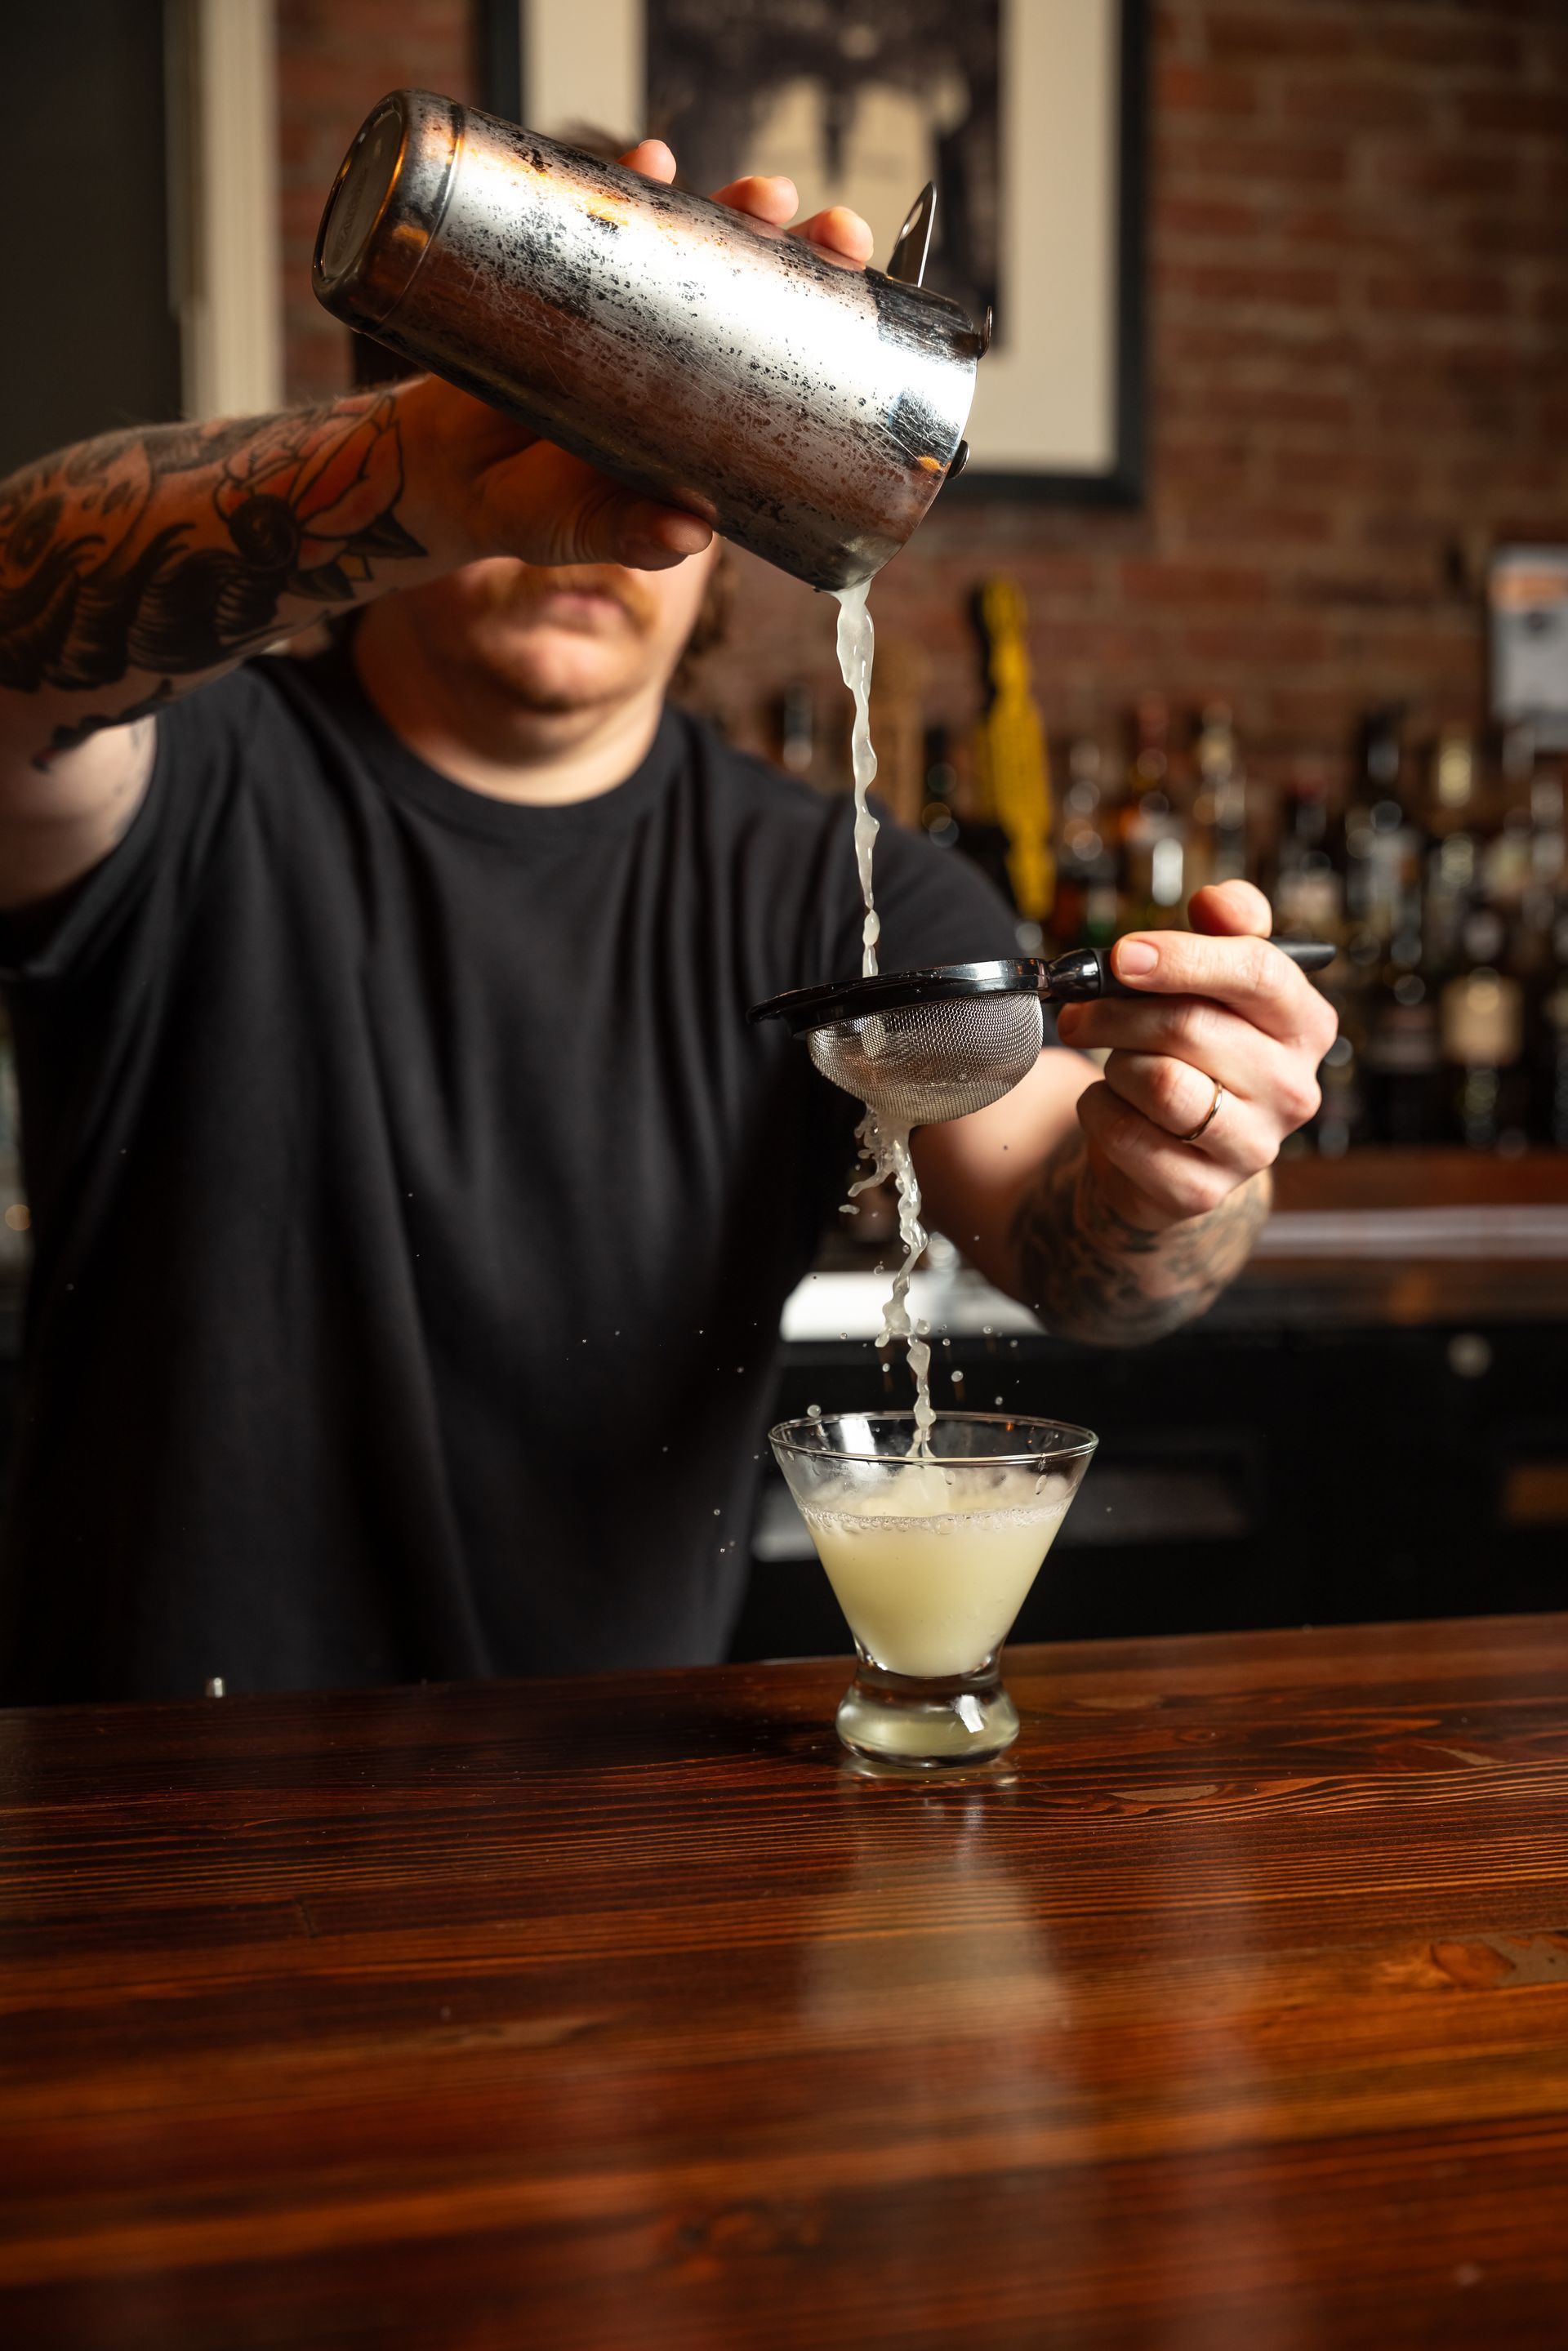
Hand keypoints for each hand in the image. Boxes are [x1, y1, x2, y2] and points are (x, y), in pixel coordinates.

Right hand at [398, 143, 872, 573]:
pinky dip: (631, 186)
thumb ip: (627, 537)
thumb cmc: (527, 510)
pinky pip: (608, 222)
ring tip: (764, 196)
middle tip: (831, 230)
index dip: (832, 327)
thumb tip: (689, 538)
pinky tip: (655, 162)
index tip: (863, 301)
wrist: (440, 471)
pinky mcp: (569, 274)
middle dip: (801, 252)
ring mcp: (628, 308)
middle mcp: (681, 354)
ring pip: (695, 245)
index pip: (786, 362)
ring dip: (735, 210)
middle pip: (758, 288)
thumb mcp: (580, 529)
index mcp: (707, 414)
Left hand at [1053, 882, 1339, 1229]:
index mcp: (1305, 1024)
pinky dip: (1098, 1110)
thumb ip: (1228, 927)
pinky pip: (1123, 1133)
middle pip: (1190, 1026)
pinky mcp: (1200, 1191)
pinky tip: (1111, 1106)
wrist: (1174, 1148)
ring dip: (1113, 1063)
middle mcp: (1293, 1089)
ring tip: (1114, 1063)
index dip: (1183, 957)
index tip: (1123, 955)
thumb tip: (1218, 902)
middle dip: (1117, 1011)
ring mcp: (1251, 1147)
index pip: (1258, 973)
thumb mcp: (1216, 979)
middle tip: (1081, 1011)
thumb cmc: (1194, 1047)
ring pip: (1156, 1081)